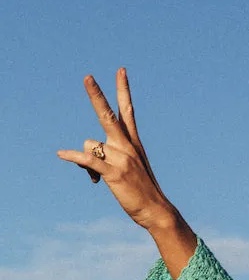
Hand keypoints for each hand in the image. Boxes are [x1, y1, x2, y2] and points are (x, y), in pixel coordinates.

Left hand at [57, 69, 171, 229]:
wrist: (156, 210)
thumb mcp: (126, 170)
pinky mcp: (114, 173)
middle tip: (87, 77)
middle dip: (97, 95)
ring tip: (98, 177)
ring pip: (90, 146)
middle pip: (107, 115)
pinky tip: (60, 154)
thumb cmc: (141, 191)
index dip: (123, 90)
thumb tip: (85, 163)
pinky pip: (87, 160)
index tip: (120, 70)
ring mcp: (121, 159)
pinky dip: (73, 157)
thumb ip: (107, 158)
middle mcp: (127, 146)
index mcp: (133, 143)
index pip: (127, 110)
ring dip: (86, 161)